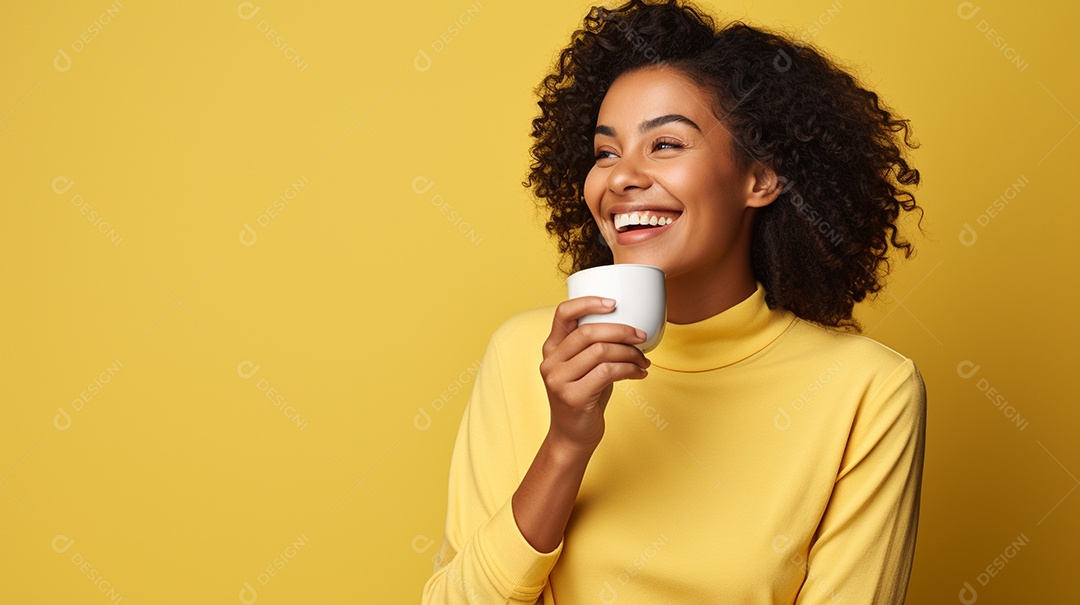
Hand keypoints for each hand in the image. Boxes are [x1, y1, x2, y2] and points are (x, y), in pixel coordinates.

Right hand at [539, 296, 650, 452]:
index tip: (614, 303)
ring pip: (601, 352)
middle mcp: (550, 362)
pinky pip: (608, 372)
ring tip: (643, 360)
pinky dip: (629, 369)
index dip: (588, 303)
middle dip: (621, 331)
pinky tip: (639, 373)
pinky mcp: (574, 397)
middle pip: (588, 332)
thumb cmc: (584, 397)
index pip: (563, 313)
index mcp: (551, 349)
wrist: (572, 436)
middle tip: (641, 336)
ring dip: (629, 353)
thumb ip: (592, 346)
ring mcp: (559, 380)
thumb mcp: (582, 367)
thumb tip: (628, 325)